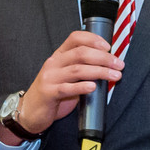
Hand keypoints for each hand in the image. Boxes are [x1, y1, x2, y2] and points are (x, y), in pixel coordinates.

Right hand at [0, 31, 123, 142]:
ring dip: (100, 71)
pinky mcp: (48, 93)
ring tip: (115, 75)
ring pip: (77, 70)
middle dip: (104, 58)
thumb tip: (110, 65)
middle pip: (81, 53)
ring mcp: (50, 77)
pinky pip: (66, 88)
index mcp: (59, 55)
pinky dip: (81, 86)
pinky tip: (93, 87)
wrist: (30, 111)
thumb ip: (83, 68)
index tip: (109, 47)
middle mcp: (53, 63)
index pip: (75, 38)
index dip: (93, 39)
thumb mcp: (67, 76)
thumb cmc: (54, 92)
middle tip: (119, 65)